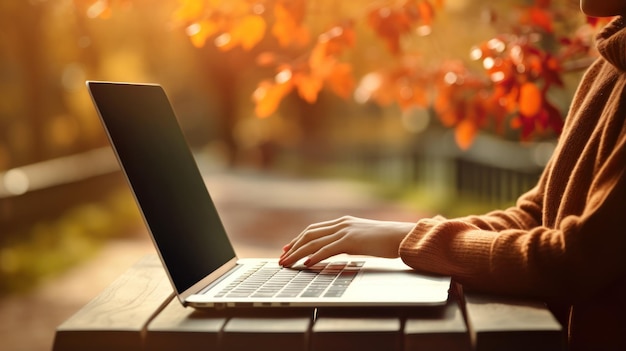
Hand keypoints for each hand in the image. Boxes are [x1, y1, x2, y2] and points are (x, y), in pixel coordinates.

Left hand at [278, 216, 414, 266]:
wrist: (403, 236)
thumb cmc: (387, 240)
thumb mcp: (364, 239)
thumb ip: (349, 242)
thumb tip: (338, 251)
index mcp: (344, 222)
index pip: (314, 230)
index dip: (298, 239)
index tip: (288, 249)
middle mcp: (342, 224)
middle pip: (309, 234)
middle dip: (293, 247)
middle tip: (282, 259)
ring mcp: (346, 231)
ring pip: (314, 242)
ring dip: (298, 253)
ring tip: (287, 263)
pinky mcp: (351, 240)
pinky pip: (327, 249)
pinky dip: (314, 257)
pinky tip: (307, 264)